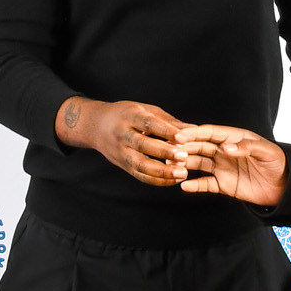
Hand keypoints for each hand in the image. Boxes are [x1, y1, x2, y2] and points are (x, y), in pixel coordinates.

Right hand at [56, 97, 185, 186]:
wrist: (96, 126)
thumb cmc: (128, 115)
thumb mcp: (146, 110)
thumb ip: (169, 122)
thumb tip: (193, 130)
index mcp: (129, 116)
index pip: (148, 123)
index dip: (166, 131)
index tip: (183, 137)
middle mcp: (122, 134)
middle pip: (143, 145)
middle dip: (164, 152)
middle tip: (184, 157)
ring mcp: (121, 151)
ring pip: (140, 164)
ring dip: (162, 171)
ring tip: (182, 173)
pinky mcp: (122, 165)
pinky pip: (140, 175)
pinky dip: (157, 180)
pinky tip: (173, 180)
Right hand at [173, 124, 288, 204]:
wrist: (285, 187)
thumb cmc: (278, 163)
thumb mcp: (266, 151)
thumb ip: (247, 147)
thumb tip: (226, 148)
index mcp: (234, 138)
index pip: (210, 133)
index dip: (194, 133)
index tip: (180, 135)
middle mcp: (224, 151)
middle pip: (200, 147)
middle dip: (184, 147)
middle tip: (170, 150)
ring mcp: (222, 167)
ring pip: (198, 163)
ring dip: (184, 163)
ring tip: (172, 165)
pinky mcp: (223, 184)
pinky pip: (205, 184)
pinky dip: (194, 185)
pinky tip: (184, 185)